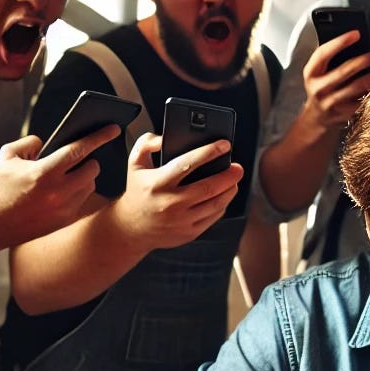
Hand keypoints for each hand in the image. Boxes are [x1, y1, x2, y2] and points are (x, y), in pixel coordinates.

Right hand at [0, 123, 119, 246]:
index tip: (114, 129)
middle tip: (81, 159)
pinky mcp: (67, 219)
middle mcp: (58, 191)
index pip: (79, 149)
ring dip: (85, 177)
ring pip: (90, 185)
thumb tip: (46, 142)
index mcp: (44, 172)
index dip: (99, 137)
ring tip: (71, 174)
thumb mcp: (7, 157)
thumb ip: (28, 142)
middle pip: (92, 169)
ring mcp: (65, 207)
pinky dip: (79, 192)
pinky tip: (67, 189)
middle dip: (89, 161)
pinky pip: (83, 200)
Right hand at [111, 133, 243, 249]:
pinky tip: (224, 195)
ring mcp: (181, 221)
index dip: (210, 152)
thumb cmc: (138, 191)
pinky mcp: (189, 233)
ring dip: (230, 189)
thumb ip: (147, 143)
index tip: (225, 145)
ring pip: (216, 203)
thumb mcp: (135, 163)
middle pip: (209, 187)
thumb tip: (165, 137)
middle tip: (238, 166)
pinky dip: (223, 204)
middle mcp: (171, 203)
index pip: (188, 164)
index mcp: (158, 184)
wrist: (131, 228)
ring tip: (234, 179)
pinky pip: (213, 217)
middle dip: (229, 175)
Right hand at [302, 32, 369, 130]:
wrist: (317, 118)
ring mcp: (330, 103)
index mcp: (311, 73)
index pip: (323, 53)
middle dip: (365, 59)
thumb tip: (359, 44)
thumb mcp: (319, 73)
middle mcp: (318, 88)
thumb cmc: (323, 87)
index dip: (339, 42)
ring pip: (356, 87)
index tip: (356, 33)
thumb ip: (332, 59)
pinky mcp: (343, 115)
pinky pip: (362, 102)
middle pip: (344, 70)